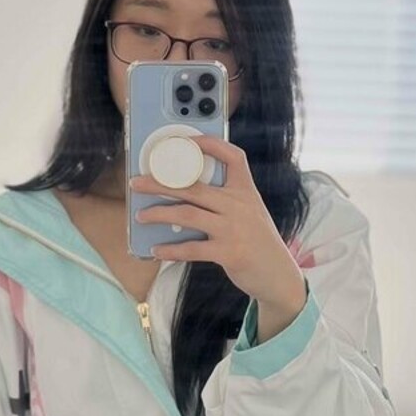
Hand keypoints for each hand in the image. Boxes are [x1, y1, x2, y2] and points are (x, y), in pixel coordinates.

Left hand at [129, 138, 306, 316]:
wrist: (278, 275)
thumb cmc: (258, 241)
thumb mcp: (249, 213)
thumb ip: (225, 202)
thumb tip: (182, 197)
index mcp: (246, 191)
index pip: (233, 157)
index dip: (209, 144)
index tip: (185, 141)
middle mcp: (240, 205)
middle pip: (194, 187)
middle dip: (160, 183)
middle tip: (137, 183)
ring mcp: (234, 229)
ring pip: (188, 214)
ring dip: (159, 214)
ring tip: (141, 216)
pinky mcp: (229, 253)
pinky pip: (192, 249)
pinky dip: (171, 250)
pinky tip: (157, 250)